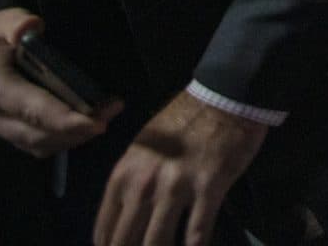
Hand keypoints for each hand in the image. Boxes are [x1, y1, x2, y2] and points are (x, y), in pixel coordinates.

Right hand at [0, 7, 119, 157]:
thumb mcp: (1, 21)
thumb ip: (17, 23)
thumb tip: (32, 28)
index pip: (32, 110)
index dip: (65, 120)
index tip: (96, 122)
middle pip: (36, 135)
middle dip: (75, 132)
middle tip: (108, 118)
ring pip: (34, 145)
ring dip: (68, 139)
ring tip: (101, 120)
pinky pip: (29, 143)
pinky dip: (56, 139)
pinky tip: (79, 127)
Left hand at [95, 92, 267, 245]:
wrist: (223, 96)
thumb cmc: (182, 121)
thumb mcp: (143, 149)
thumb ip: (131, 182)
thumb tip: (127, 219)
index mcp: (124, 175)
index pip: (104, 231)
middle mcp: (144, 185)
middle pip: (126, 242)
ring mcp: (176, 187)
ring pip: (158, 242)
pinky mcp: (209, 188)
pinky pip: (198, 232)